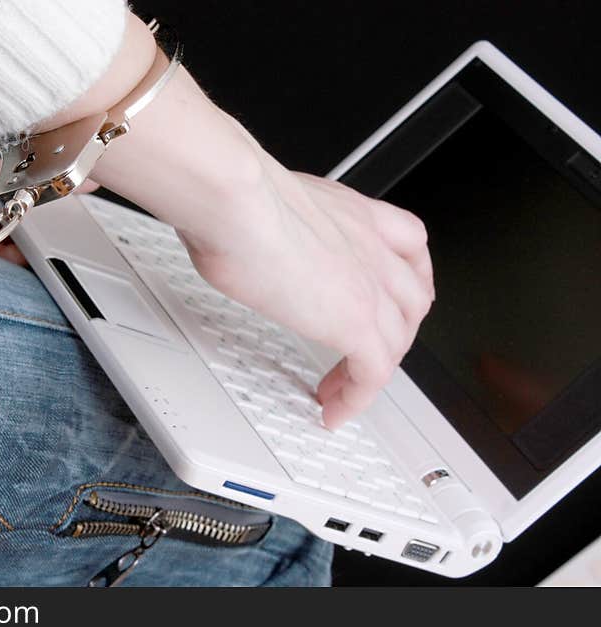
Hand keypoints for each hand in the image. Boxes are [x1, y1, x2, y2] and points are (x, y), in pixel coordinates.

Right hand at [178, 154, 433, 428]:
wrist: (238, 203)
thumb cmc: (234, 197)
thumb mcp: (262, 201)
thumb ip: (263, 219)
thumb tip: (232, 233)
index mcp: (353, 213)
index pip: (409, 243)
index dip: (409, 274)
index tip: (395, 291)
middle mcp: (371, 246)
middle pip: (413, 299)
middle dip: (397, 331)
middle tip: (367, 351)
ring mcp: (370, 286)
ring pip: (398, 340)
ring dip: (374, 371)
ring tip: (344, 390)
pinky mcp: (356, 324)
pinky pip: (373, 375)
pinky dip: (357, 398)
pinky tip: (335, 409)